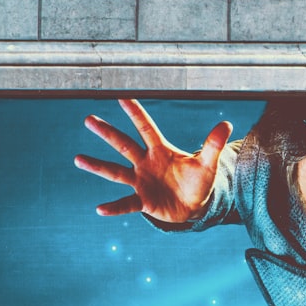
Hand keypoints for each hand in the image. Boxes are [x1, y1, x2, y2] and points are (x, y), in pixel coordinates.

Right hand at [75, 99, 232, 222]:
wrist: (194, 205)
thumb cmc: (198, 181)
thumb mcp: (207, 164)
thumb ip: (213, 146)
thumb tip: (226, 124)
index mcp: (160, 150)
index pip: (146, 128)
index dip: (136, 114)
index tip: (122, 97)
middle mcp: (146, 163)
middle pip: (124, 145)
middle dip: (108, 133)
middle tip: (88, 119)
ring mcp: (141, 181)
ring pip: (116, 171)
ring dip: (98, 166)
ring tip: (78, 159)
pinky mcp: (142, 201)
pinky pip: (126, 203)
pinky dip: (114, 207)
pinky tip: (100, 208)